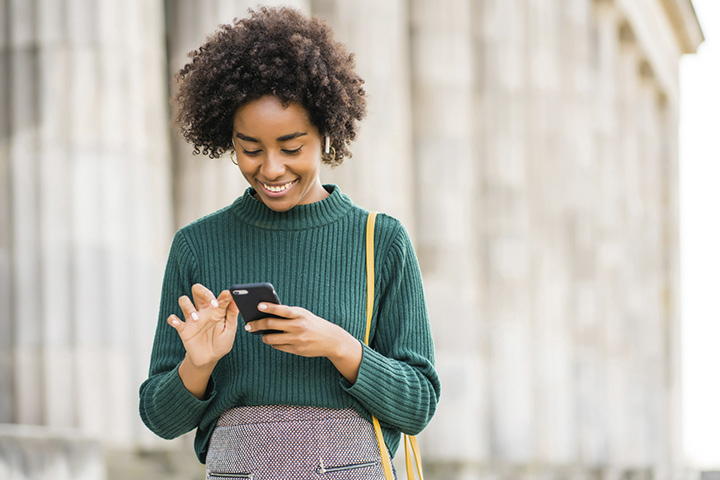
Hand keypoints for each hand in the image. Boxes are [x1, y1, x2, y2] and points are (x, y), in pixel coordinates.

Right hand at [168, 283, 238, 369]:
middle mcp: (203, 311)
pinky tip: (176, 322)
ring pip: (184, 300)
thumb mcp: (230, 330)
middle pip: (198, 290)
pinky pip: (173, 319)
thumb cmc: (221, 343)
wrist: (209, 359)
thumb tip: (237, 300)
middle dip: (203, 292)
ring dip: (188, 307)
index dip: (224, 295)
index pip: (219, 296)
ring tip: (196, 319)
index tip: (229, 296)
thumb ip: (232, 315)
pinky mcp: (183, 329)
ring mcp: (192, 318)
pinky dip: (172, 319)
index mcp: (216, 310)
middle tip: (212, 304)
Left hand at [245, 303, 362, 382]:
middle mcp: (298, 326)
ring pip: (271, 338)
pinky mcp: (296, 350)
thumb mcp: (303, 314)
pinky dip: (272, 343)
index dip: (270, 307)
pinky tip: (272, 340)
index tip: (258, 305)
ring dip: (263, 336)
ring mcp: (297, 339)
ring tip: (261, 334)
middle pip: (271, 325)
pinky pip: (278, 347)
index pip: (282, 309)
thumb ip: (288, 313)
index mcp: (300, 314)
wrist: (330, 340)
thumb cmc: (312, 323)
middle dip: (257, 325)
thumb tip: (267, 312)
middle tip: (249, 325)